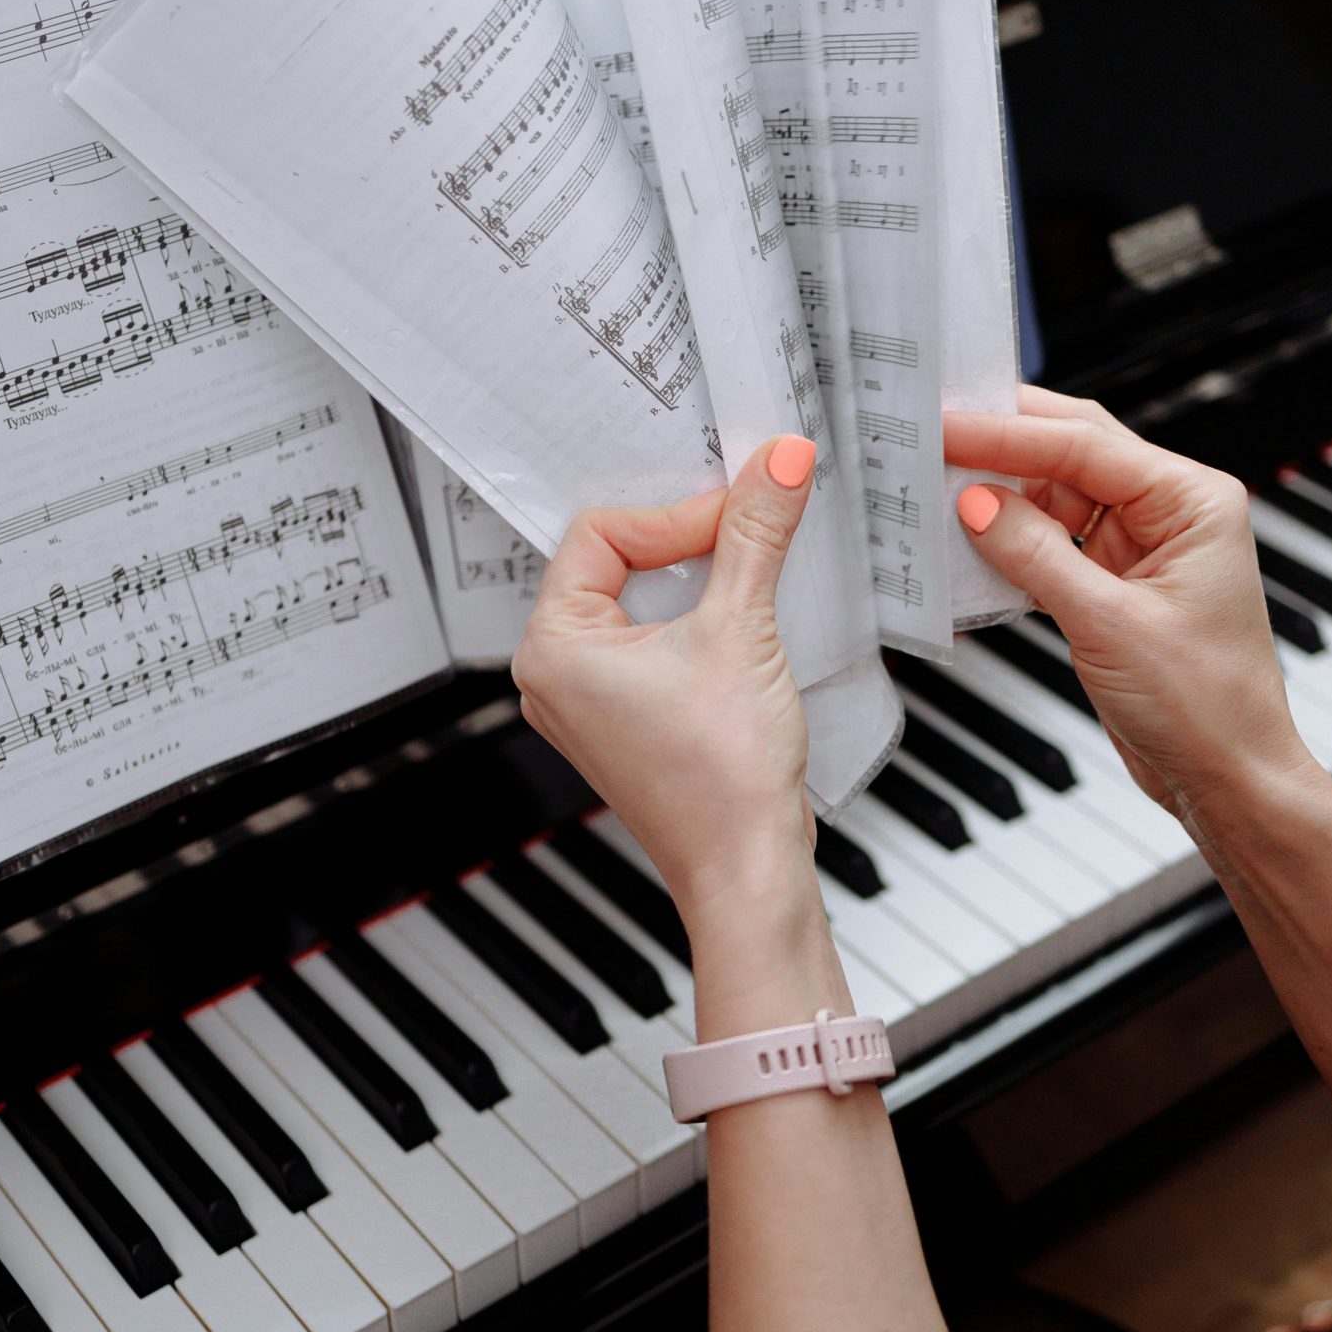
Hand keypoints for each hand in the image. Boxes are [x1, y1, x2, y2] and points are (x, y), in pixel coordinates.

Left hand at [512, 436, 818, 931]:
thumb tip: (779, 462)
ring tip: (748, 570)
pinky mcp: (627, 718)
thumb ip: (755, 534)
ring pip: (637, 601)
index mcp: (553, 646)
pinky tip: (741, 619)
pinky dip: (695, 620)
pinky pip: (651, 642)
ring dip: (696, 579)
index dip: (674, 516)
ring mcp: (588, 701)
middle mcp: (555, 673)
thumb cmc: (721, 779)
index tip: (736, 515)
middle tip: (745, 526)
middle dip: (685, 542)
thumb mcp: (742, 628)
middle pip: (616, 561)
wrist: (747, 869)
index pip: (602, 532)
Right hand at [941, 386, 1318, 826]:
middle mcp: (1170, 513)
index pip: (1085, 444)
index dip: (1006, 432)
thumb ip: (1036, 555)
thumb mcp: (1110, 624)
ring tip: (936, 487)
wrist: (1229, 780)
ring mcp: (1140, 549)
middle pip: (1071, 452)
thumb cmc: (1208, 708)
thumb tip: (977, 502)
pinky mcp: (1112, 587)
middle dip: (1002, 443)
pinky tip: (968, 543)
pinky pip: (1050, 545)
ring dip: (999, 497)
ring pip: (1054, 497)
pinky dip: (1009, 544)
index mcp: (1192, 501)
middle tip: (932, 432)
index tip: (946, 426)